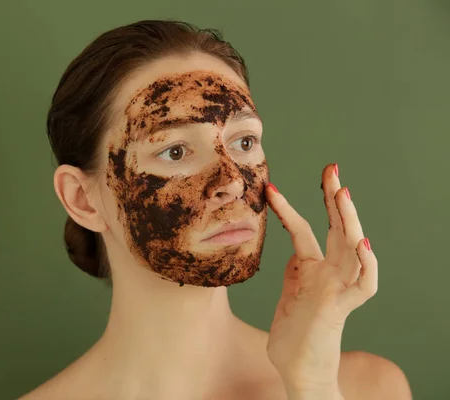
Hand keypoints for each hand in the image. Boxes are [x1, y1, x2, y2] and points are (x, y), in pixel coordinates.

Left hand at [265, 163, 377, 394]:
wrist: (298, 370)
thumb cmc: (292, 336)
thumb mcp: (289, 293)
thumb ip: (295, 271)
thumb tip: (294, 251)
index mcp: (311, 268)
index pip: (304, 230)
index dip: (290, 208)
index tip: (272, 189)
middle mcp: (328, 273)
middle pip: (335, 228)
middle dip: (333, 197)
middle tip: (331, 168)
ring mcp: (337, 288)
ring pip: (351, 248)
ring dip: (349, 220)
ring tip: (343, 193)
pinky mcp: (341, 307)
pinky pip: (363, 284)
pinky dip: (368, 264)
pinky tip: (364, 243)